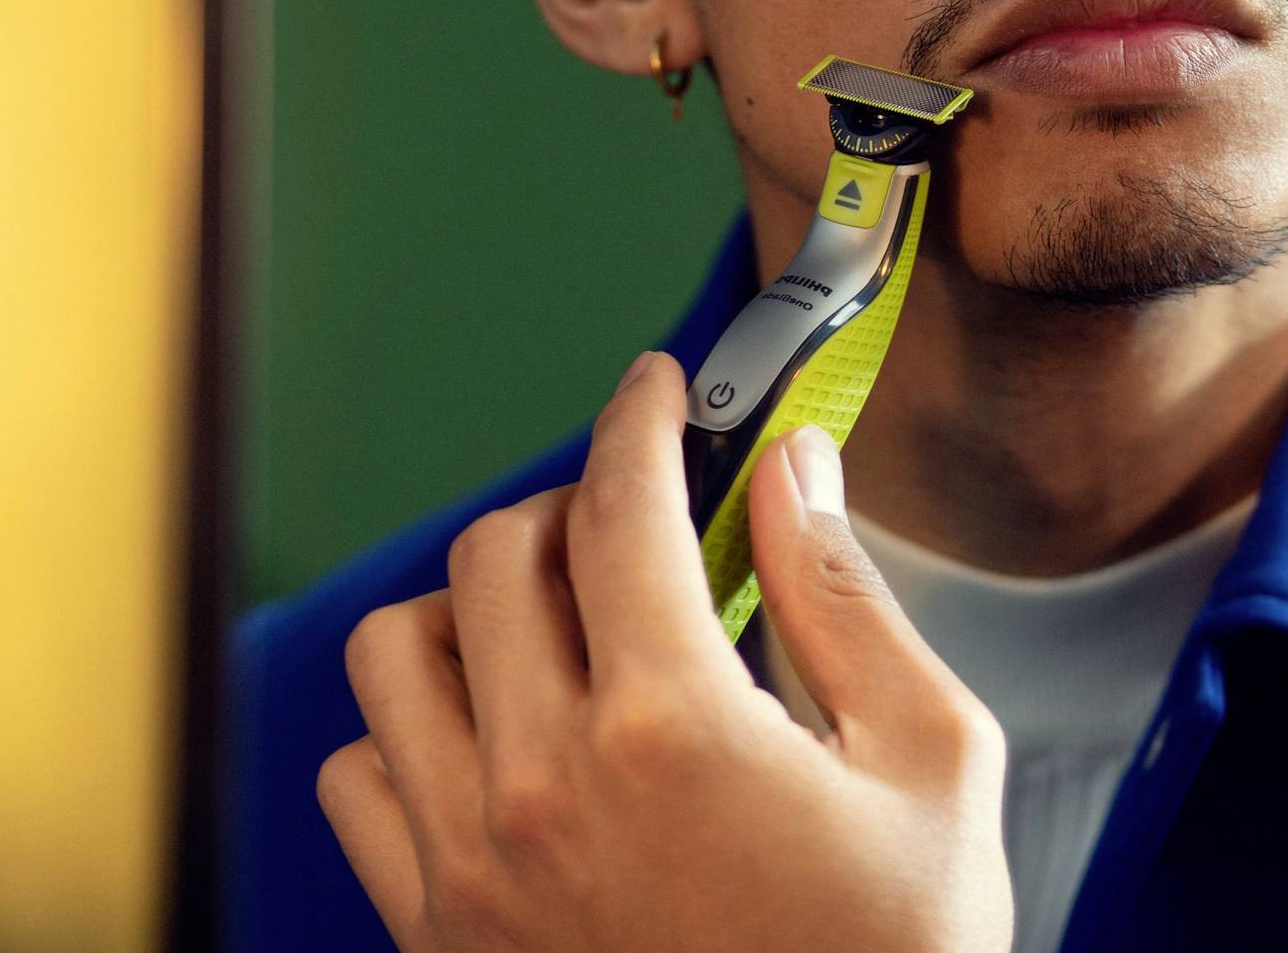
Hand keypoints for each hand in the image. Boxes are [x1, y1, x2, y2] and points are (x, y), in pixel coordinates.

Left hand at [318, 354, 1011, 952]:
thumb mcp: (932, 762)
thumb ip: (848, 599)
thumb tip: (794, 469)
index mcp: (676, 728)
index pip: (619, 507)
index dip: (642, 419)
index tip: (658, 389)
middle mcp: (546, 785)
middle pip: (494, 558)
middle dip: (570, 508)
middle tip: (637, 522)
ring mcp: (473, 867)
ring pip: (394, 656)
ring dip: (471, 611)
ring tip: (554, 627)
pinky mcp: (435, 935)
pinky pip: (355, 781)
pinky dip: (406, 733)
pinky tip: (496, 740)